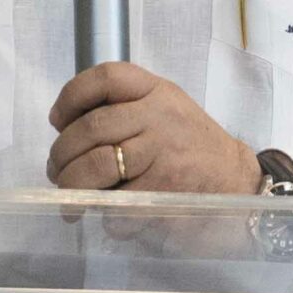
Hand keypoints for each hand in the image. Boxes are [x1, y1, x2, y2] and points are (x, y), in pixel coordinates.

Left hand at [46, 64, 263, 196]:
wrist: (236, 179)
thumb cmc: (191, 146)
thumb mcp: (165, 109)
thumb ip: (125, 109)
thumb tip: (67, 130)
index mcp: (156, 91)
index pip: (106, 76)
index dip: (71, 96)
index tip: (58, 120)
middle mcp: (158, 116)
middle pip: (91, 127)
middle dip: (62, 154)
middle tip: (56, 171)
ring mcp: (162, 152)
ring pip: (98, 165)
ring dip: (73, 186)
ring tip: (69, 198)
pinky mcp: (165, 190)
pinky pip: (119, 203)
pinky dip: (105, 213)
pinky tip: (106, 216)